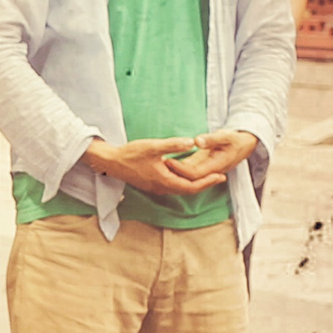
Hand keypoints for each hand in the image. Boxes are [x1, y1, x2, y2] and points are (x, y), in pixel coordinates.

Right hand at [101, 130, 249, 198]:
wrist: (111, 162)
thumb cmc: (130, 154)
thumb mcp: (153, 147)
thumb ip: (173, 145)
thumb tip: (192, 142)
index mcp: (164, 181)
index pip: (192, 187)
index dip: (208, 182)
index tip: (221, 176)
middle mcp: (162, 188)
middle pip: (188, 190)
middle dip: (205, 184)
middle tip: (220, 177)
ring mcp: (156, 187)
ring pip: (181, 189)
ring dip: (195, 184)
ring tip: (207, 176)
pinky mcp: (152, 184)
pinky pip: (173, 186)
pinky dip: (184, 181)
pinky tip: (187, 173)